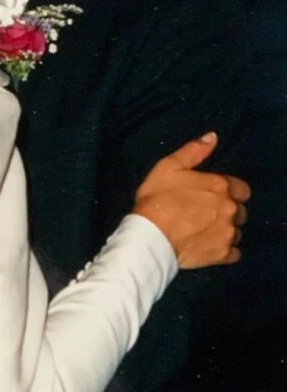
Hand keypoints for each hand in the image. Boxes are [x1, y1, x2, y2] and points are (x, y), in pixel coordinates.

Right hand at [132, 132, 249, 268]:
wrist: (150, 235)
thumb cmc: (157, 198)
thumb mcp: (169, 166)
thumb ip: (193, 151)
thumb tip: (212, 137)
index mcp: (220, 186)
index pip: (241, 189)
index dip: (229, 191)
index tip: (213, 195)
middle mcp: (230, 209)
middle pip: (240, 211)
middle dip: (228, 211)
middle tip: (207, 213)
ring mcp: (228, 233)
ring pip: (237, 232)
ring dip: (226, 230)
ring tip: (206, 231)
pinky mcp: (222, 254)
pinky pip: (234, 254)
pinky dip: (226, 250)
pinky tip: (210, 247)